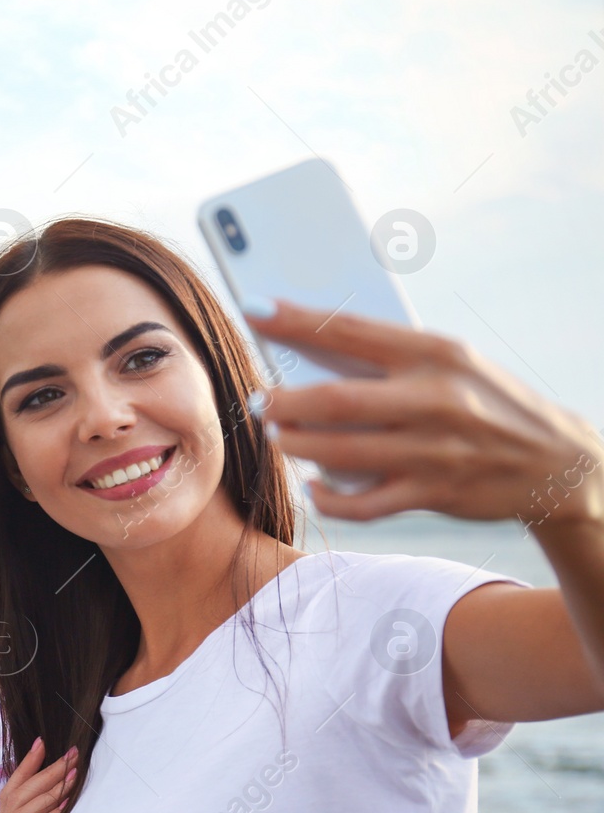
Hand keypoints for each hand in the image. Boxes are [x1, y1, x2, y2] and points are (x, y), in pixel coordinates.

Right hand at [0, 737, 77, 812]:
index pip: (22, 770)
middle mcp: (11, 806)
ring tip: (75, 775)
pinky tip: (65, 807)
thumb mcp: (16, 801)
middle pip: (36, 783)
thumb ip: (28, 776)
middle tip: (74, 755)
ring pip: (40, 802)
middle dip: (56, 768)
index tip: (50, 741)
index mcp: (9, 793)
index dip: (36, 756)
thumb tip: (40, 746)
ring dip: (58, 788)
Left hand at [247, 301, 603, 527]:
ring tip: (279, 438)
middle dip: (282, 402)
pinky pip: (361, 504)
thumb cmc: (485, 403)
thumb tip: (308, 352)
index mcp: (436, 354)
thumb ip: (389, 359)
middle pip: (334, 400)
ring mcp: (433, 450)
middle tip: (257, 402)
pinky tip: (313, 486)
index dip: (296, 319)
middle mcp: (435, 399)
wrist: (558, 463)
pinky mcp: (433, 494)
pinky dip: (327, 498)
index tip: (254, 308)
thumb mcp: (451, 365)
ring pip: (338, 453)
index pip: (351, 330)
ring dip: (296, 447)